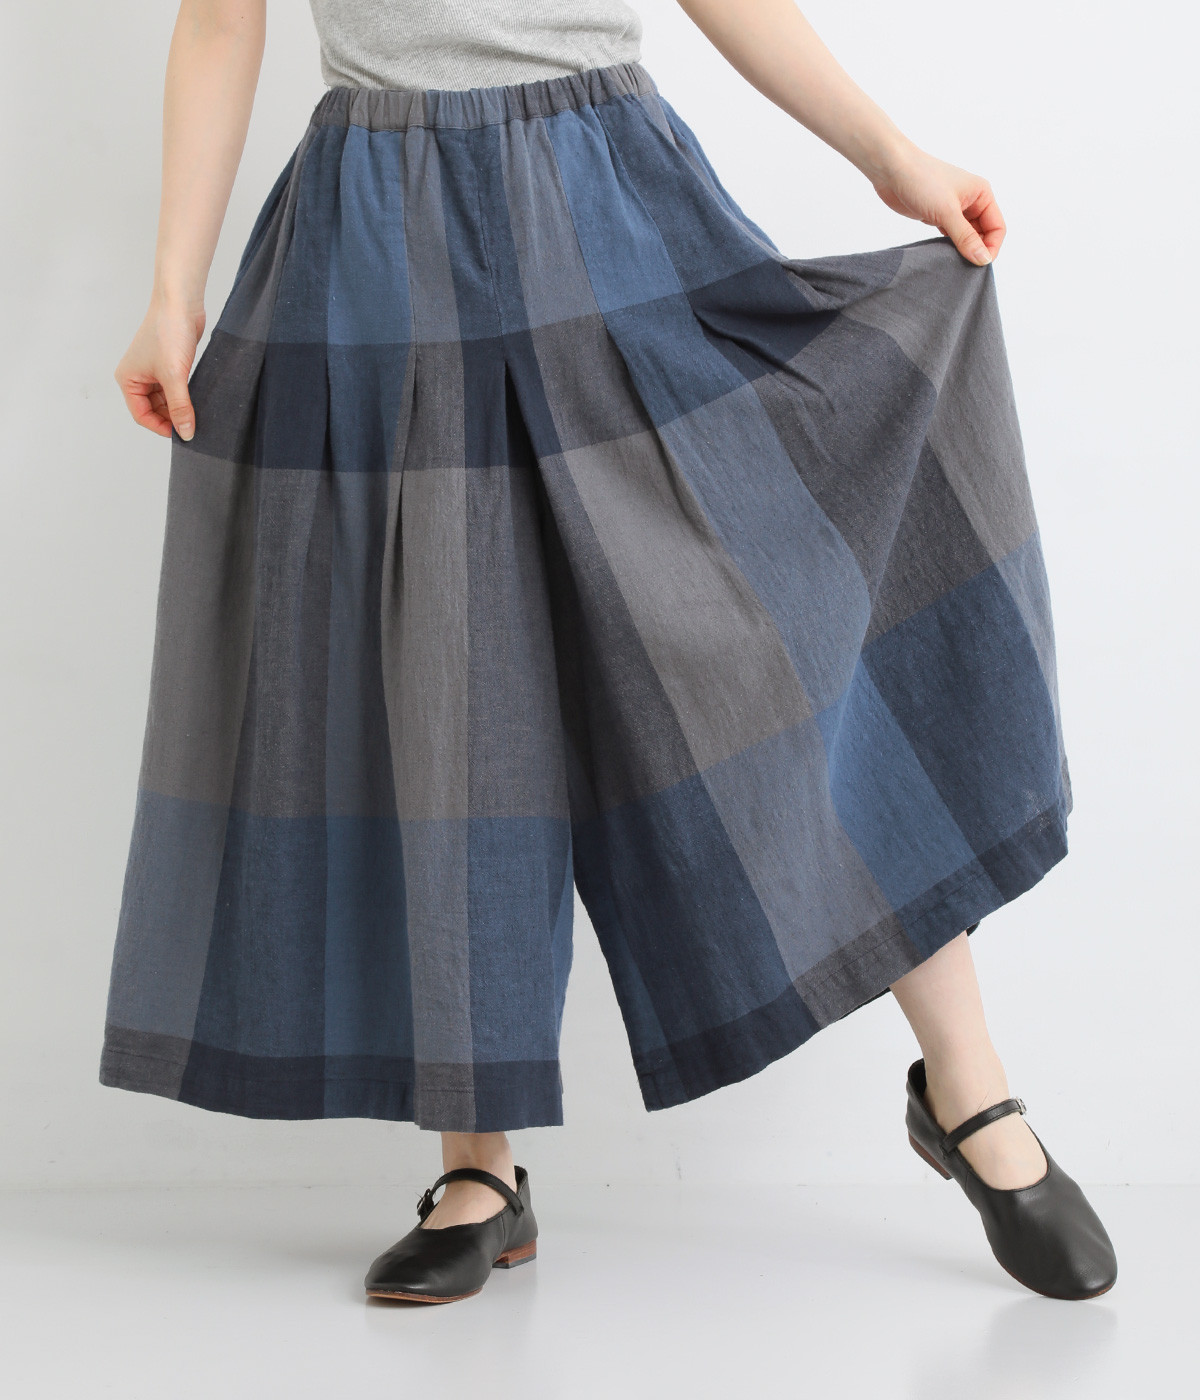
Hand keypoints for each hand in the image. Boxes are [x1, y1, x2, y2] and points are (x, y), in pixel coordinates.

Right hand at [114, 296, 205, 439]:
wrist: (181, 302)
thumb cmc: (168, 333)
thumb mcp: (174, 376)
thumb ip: (180, 407)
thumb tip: (186, 434)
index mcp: (128, 379)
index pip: (141, 415)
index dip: (161, 427)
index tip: (183, 434)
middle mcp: (137, 376)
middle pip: (153, 410)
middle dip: (172, 418)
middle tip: (193, 425)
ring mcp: (153, 371)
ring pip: (166, 401)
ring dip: (179, 408)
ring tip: (198, 413)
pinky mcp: (169, 366)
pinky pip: (175, 390)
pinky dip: (185, 397)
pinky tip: (198, 401)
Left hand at [871, 144, 1004, 265]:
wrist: (892, 170)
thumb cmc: (922, 181)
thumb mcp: (947, 211)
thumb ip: (966, 237)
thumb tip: (983, 259)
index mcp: (981, 194)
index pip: (997, 227)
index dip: (991, 247)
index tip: (979, 264)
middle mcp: (972, 201)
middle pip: (984, 234)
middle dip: (977, 250)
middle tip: (963, 267)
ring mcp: (954, 210)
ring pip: (967, 237)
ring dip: (962, 251)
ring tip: (952, 262)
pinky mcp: (939, 217)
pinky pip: (951, 237)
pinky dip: (950, 247)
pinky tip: (943, 256)